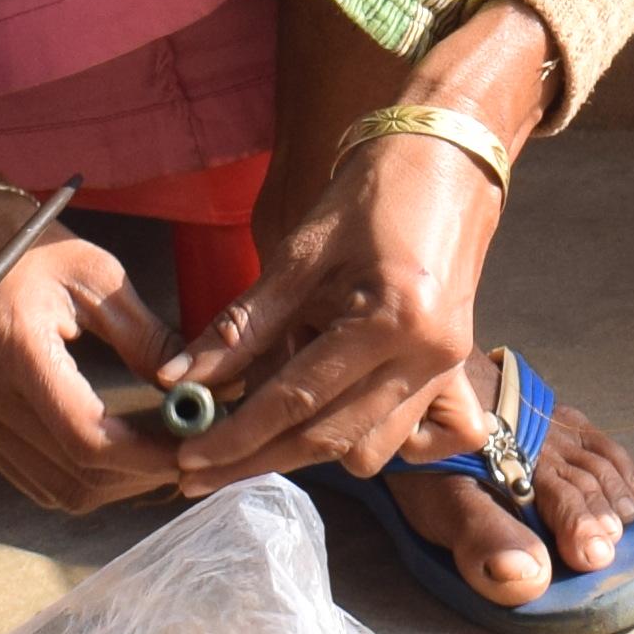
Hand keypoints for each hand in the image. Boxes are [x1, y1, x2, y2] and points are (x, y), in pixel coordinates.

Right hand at [0, 226, 180, 513]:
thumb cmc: (25, 248)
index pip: (86, 435)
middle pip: (76, 473)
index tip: (188, 448)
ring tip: (156, 455)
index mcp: (17, 346)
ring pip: (59, 490)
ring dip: (115, 484)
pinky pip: (36, 482)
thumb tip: (192, 390)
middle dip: (140, 474)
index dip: (144, 455)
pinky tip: (115, 456)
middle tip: (186, 452)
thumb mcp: (95, 273)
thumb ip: (145, 337)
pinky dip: (83, 481)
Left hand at [168, 8, 552, 493]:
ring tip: (258, 429)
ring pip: (370, 451)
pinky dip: (364, 438)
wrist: (446, 161)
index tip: (189, 458)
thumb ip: (241, 324)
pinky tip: (331, 415)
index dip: (237, 436)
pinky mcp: (451, 370)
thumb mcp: (298, 254)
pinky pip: (406, 438)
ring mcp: (447, 368)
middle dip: (259, 460)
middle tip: (199, 472)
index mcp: (391, 317)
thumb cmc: (369, 195)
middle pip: (331, 441)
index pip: (297, 400)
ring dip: (309, 451)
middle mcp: (428, 355)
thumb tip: (181, 379)